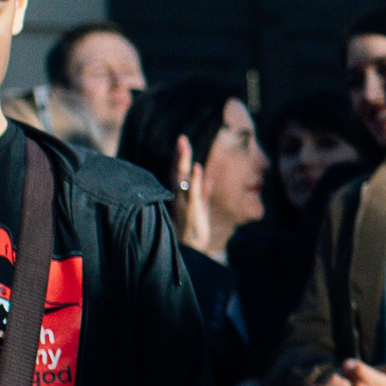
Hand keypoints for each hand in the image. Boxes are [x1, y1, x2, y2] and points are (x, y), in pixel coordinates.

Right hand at [171, 135, 215, 256]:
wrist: (191, 248)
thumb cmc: (194, 227)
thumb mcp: (201, 206)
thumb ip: (204, 191)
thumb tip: (207, 175)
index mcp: (180, 194)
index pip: (179, 172)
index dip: (181, 156)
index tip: (182, 140)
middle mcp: (179, 195)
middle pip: (178, 171)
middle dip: (180, 154)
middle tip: (181, 137)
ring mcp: (184, 202)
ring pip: (183, 178)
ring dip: (184, 161)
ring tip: (185, 144)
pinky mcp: (192, 209)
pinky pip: (194, 192)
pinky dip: (196, 180)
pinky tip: (198, 168)